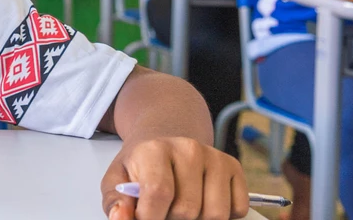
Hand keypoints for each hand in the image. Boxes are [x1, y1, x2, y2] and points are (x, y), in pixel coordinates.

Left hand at [102, 137, 248, 219]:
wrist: (164, 140)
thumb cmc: (140, 166)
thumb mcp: (117, 181)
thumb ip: (116, 203)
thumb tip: (121, 218)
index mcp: (154, 149)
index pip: (158, 193)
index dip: (151, 217)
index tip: (145, 219)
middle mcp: (188, 148)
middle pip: (187, 210)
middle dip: (172, 219)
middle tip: (162, 209)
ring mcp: (214, 157)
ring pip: (215, 214)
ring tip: (179, 206)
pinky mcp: (234, 167)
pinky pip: (236, 210)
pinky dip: (221, 216)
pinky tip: (202, 202)